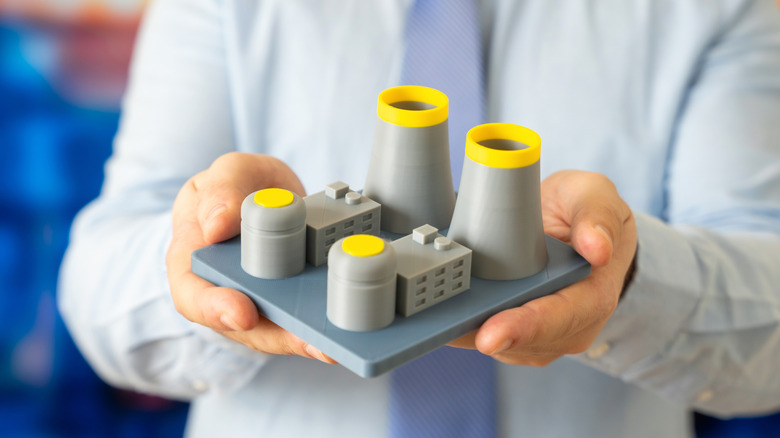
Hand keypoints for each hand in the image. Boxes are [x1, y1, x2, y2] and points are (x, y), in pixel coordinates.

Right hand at [166, 152, 335, 362]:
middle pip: (244, 327)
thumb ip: (220, 192)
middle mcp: (225, 293)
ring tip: (334, 347)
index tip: (242, 314)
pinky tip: (347, 334)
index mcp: (193, 263)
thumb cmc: (235, 186)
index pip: (193, 296)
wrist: (263, 192)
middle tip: (309, 342)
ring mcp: (259, 303)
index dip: (215, 310)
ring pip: (278, 330)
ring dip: (307, 341)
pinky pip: (304, 319)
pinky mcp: (291, 303)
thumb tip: (216, 226)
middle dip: (278, 337)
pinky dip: (324, 328)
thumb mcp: (226, 175)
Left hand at [450, 170, 636, 365]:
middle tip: (444, 329)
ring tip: (430, 319)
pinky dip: (461, 326)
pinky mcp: (516, 335)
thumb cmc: (584, 211)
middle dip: (482, 335)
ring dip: (466, 332)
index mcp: (593, 296)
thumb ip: (597, 216)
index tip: (491, 335)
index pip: (560, 318)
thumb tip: (598, 249)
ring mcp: (542, 336)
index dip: (524, 328)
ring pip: (499, 345)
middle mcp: (570, 325)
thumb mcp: (595, 196)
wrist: (574, 227)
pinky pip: (484, 335)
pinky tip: (438, 314)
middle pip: (523, 341)